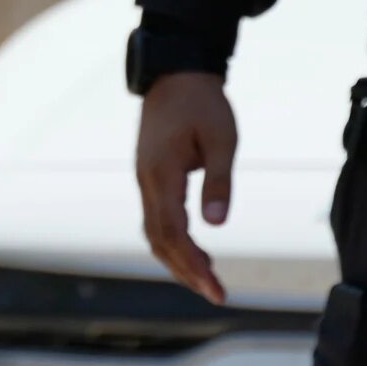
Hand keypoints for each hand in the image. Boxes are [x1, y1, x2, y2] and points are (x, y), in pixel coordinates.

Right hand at [135, 71, 236, 304]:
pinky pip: (156, 217)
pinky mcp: (150, 174)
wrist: (176, 72)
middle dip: (186, 270)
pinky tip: (194, 248)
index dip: (193, 264)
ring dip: (176, 259)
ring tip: (206, 278)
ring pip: (153, 231)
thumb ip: (218, 182)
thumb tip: (216, 225)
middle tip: (216, 293)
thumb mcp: (221, 139)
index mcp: (162, 173)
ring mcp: (145, 178)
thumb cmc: (203, 103)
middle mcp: (147, 180)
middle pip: (159, 239)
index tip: (216, 288)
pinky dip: (172, 240)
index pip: (174, 232)